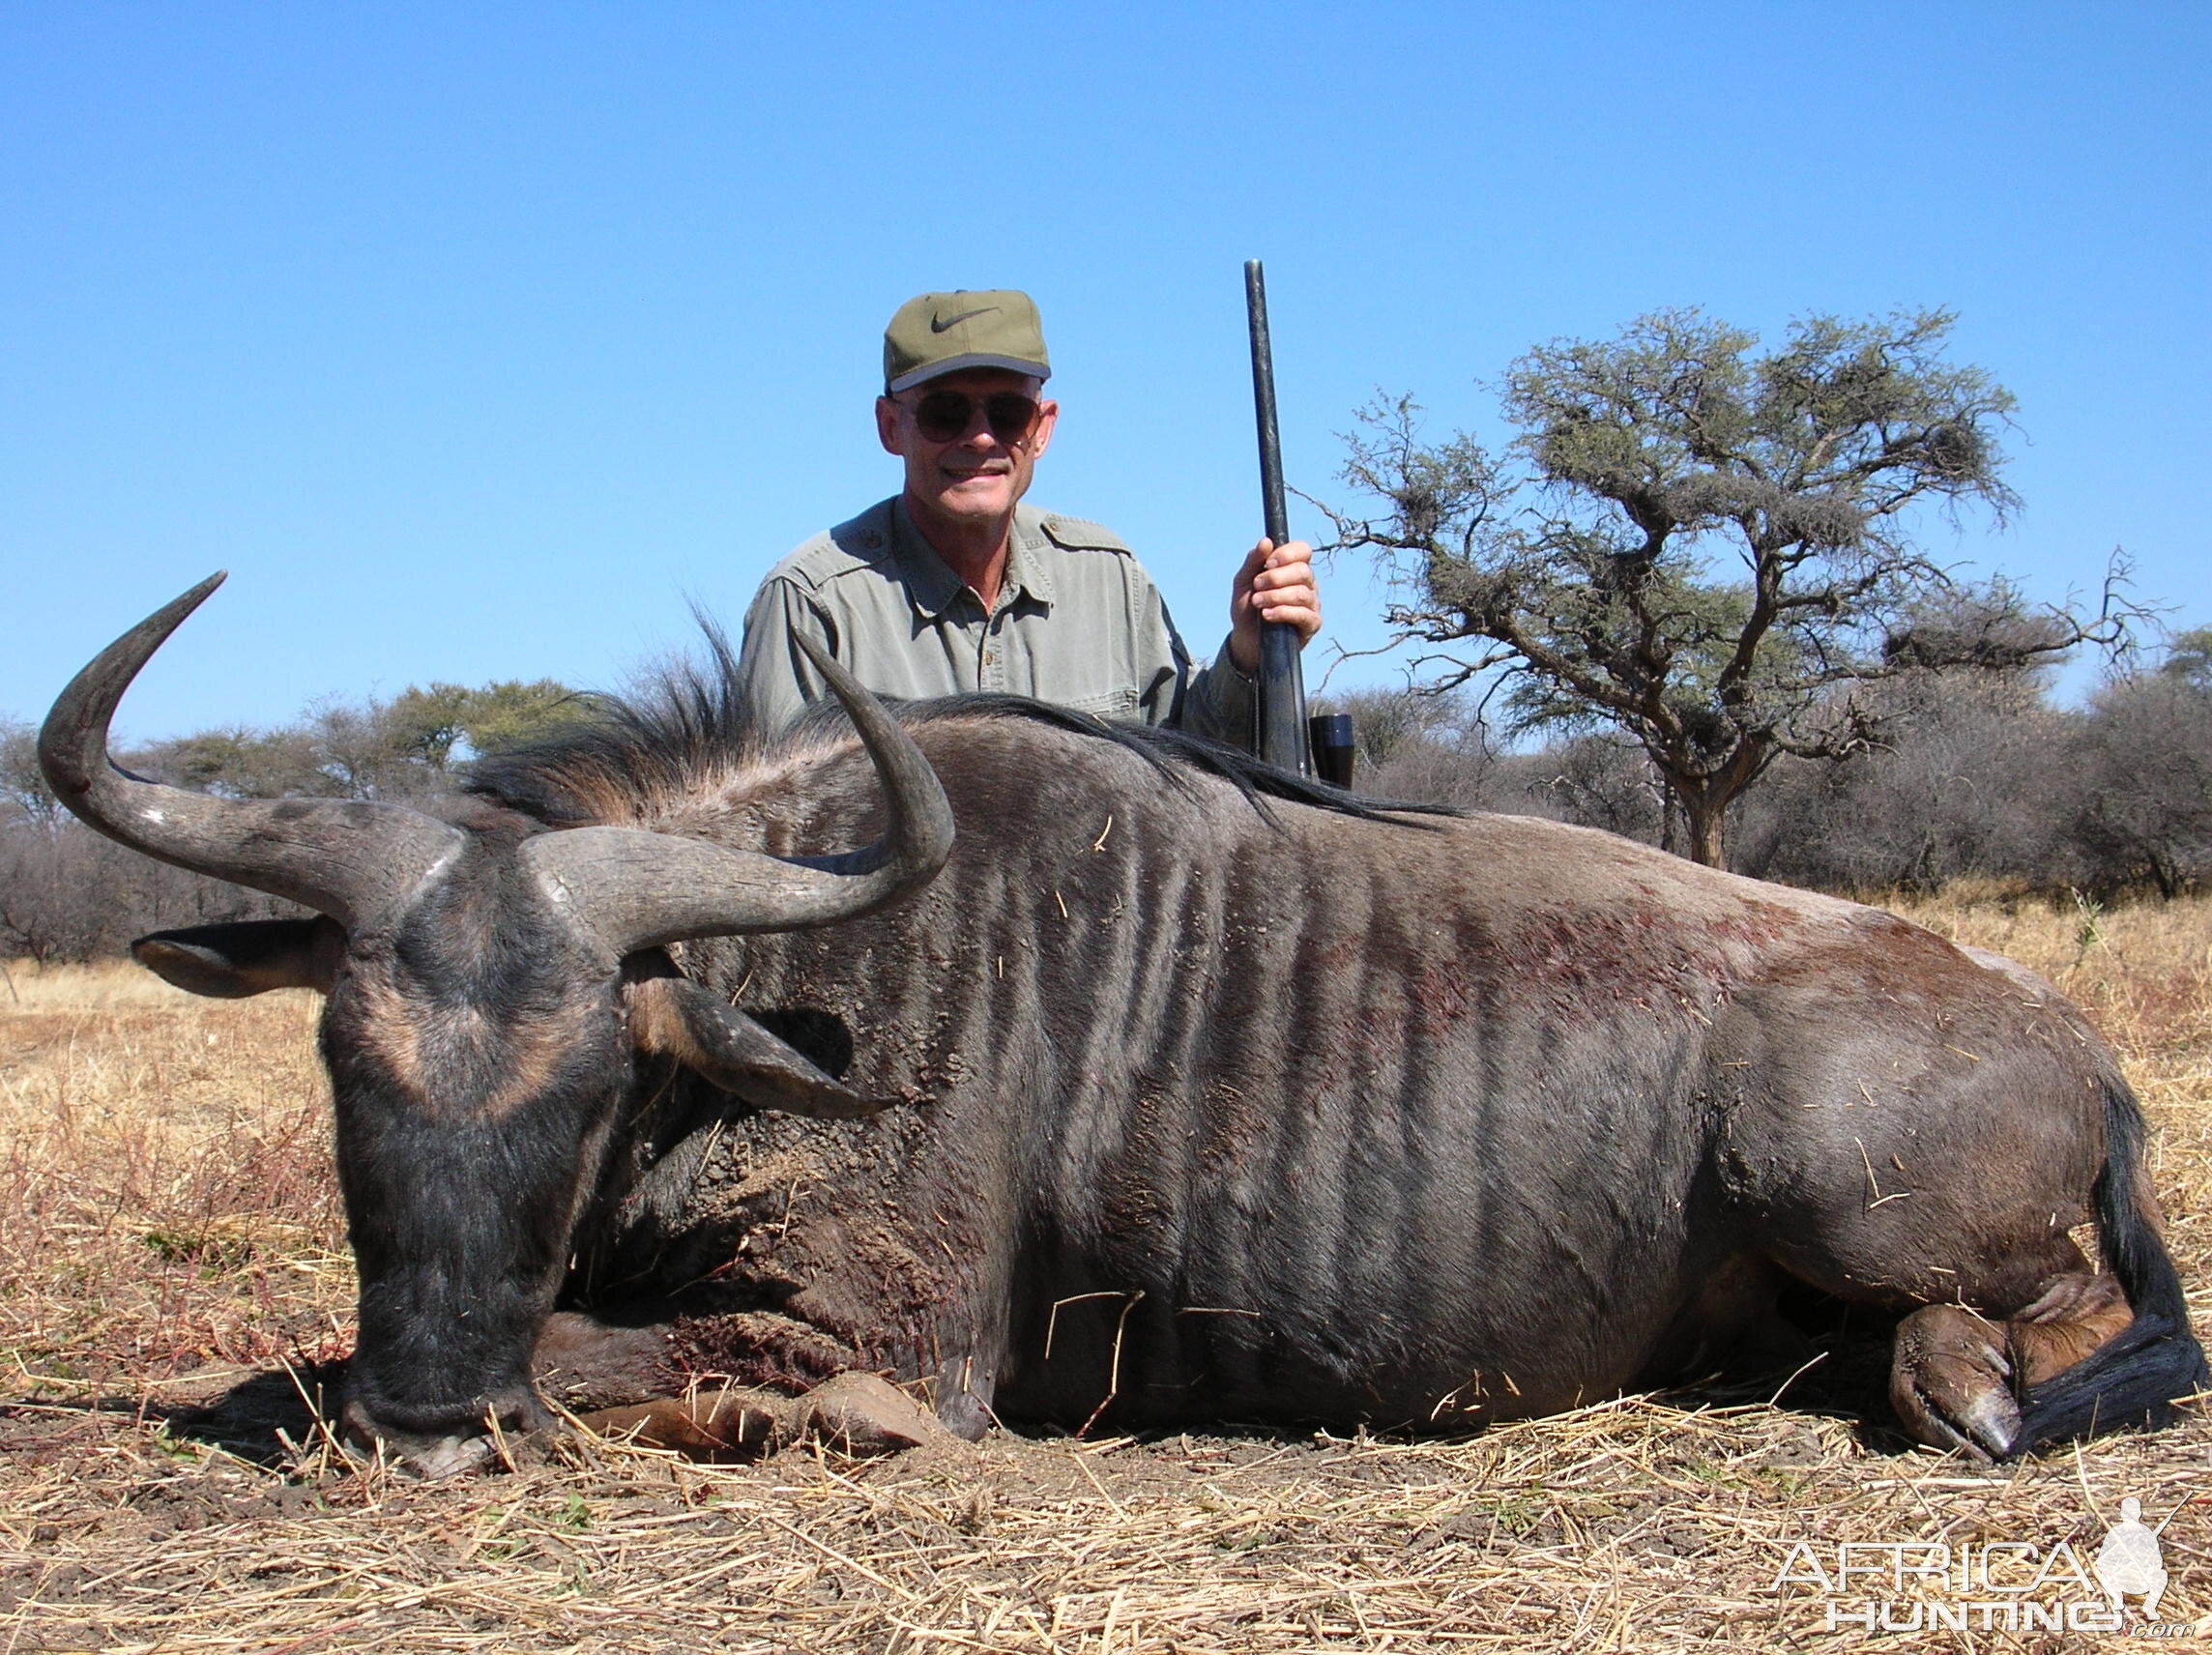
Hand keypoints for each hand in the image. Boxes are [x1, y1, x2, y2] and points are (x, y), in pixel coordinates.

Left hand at [1228, 537, 1321, 674]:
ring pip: (1302, 593)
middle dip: (1275, 578)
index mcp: (1293, 568)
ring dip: (1276, 596)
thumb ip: (1253, 561)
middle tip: (1257, 586)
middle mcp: (1307, 583)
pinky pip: (1304, 614)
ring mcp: (1312, 604)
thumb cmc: (1248, 608)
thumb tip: (1266, 541)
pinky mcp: (1312, 624)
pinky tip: (1267, 615)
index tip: (1268, 563)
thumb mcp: (1243, 582)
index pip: (1303, 550)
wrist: (1246, 639)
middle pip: (1303, 571)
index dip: (1288, 553)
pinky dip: (1283, 612)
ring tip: (1258, 602)